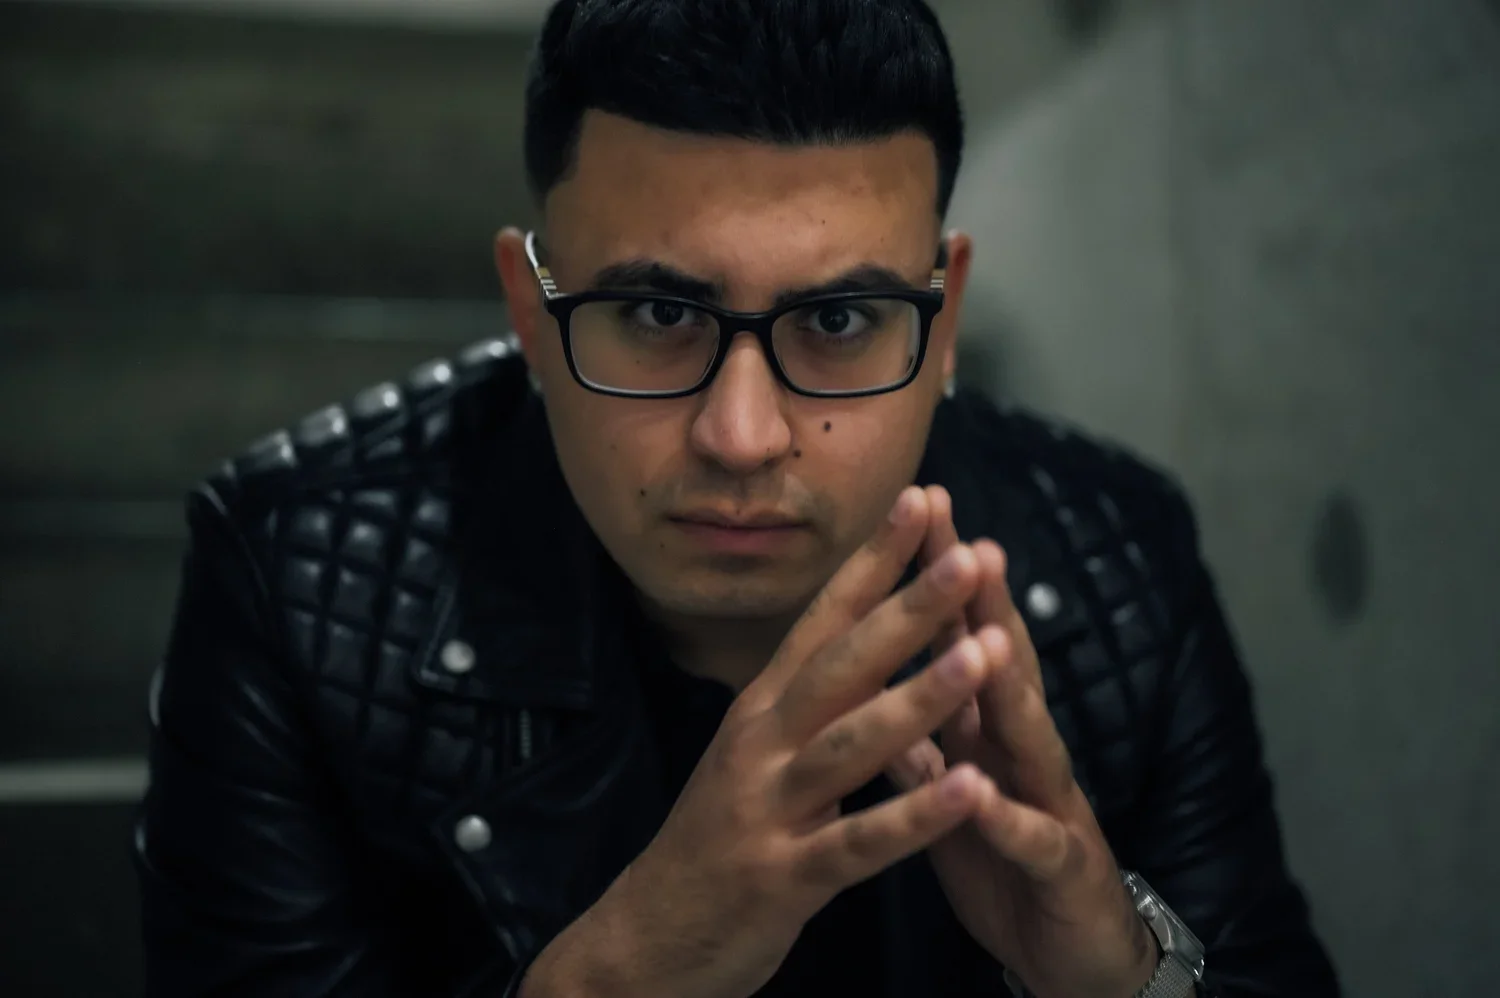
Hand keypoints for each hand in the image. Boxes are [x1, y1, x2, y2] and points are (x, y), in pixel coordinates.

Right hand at [523, 487, 1001, 997]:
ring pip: (851, 743)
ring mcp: (769, 810)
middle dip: (907, 608)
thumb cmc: (717, 840)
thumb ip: (808, 704)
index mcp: (762, 710)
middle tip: (969, 554)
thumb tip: (866, 642)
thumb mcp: (754, 757)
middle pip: (841, 664)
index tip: (922, 501)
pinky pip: (857, 844)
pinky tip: (968, 789)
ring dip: (920, 696)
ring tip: (983, 653)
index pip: (822, 619)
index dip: (872, 561)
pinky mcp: (782, 878)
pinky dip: (912, 816)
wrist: (646, 939)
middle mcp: (761, 744)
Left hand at [887, 487, 1157, 997]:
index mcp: (987, 730)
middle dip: (981, 601)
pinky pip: (1029, 840)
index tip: (914, 508)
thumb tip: (873, 680)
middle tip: (963, 535)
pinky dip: (1007, 816)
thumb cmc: (1003, 858)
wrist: (1070, 952)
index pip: (962, 637)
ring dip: (1007, 688)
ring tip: (988, 638)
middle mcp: (1023, 751)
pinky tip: (987, 791)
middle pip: (1002, 663)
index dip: (938, 577)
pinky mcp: (1059, 867)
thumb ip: (921, 735)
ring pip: (1028, 738)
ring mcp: (1048, 803)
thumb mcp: (952, 791)